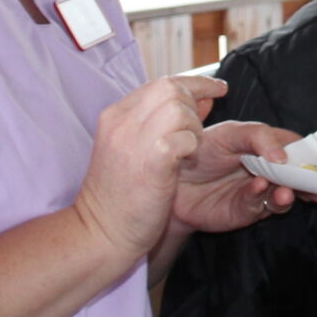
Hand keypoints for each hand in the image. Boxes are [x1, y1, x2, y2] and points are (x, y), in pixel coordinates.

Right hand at [70, 75, 228, 261]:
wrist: (99, 233)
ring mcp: (134, 140)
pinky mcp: (152, 161)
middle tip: (200, 128)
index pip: (160, 84)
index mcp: (115, 116)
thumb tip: (203, 100)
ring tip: (188, 151)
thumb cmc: (119, 197)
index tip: (217, 88)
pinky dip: (192, 146)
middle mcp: (122, 122)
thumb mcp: (133, 151)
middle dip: (197, 103)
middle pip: (171, 88)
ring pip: (179, 108)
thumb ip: (162, 123)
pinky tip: (185, 162)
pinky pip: (185, 137)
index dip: (194, 84)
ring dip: (194, 127)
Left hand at [171, 120, 308, 233]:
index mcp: (268, 146)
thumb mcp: (229, 133)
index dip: (313, 155)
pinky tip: (259, 188)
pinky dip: (262, 197)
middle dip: (313, 183)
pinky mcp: (247, 211)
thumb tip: (285, 155)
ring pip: (286, 195)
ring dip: (290, 194)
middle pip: (299, 177)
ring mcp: (260, 191)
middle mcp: (269, 170)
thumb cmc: (199, 149)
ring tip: (286, 191)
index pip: (298, 149)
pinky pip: (261, 205)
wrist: (171, 180)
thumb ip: (259, 136)